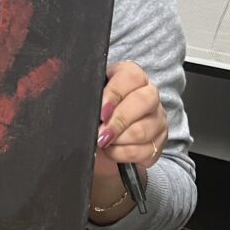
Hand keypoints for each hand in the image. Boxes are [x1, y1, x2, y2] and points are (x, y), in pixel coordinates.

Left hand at [94, 62, 167, 180]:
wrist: (104, 133)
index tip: (100, 111)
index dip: (115, 93)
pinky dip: (123, 153)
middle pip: (142, 102)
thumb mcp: (90, 94)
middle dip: (118, 121)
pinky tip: (111, 150)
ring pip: (143, 130)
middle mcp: (149, 94)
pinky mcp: (159, 141)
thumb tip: (71, 84)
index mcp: (131, 76)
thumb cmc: (96, 108)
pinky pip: (145, 150)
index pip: (131, 77)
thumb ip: (86, 91)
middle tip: (100, 132)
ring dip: (118, 140)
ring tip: (102, 142)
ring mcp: (157, 118)